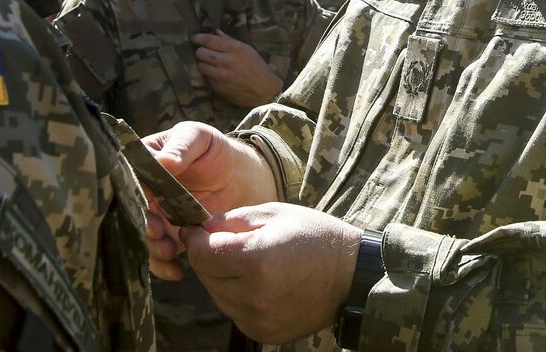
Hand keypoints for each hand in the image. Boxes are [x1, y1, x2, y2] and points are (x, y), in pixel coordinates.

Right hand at [141, 122, 278, 280]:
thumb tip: (162, 161)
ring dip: (151, 248)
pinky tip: (176, 270)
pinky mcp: (169, 236)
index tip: (148, 205)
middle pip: (131, 211)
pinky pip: (159, 255)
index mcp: (145, 162)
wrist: (239, 179)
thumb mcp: (199, 139)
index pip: (129, 178)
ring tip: (169, 250)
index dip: (135, 194)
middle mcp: (144, 191)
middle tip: (158, 232)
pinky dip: (164, 266)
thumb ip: (181, 147)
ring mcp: (155, 216)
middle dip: (141, 225)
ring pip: (142, 236)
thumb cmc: (214, 151)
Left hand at [181, 203, 361, 343]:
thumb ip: (231, 221)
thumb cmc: (315, 237)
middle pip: (205, 275)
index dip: (194, 239)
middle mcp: (253, 296)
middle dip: (208, 256)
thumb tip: (201, 227)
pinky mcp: (263, 332)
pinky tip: (257, 281)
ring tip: (246, 261)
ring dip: (222, 277)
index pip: (200, 254)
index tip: (196, 229)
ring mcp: (258, 319)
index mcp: (255, 261)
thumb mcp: (274, 213)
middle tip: (224, 241)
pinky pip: (234, 311)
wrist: (351, 276)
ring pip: (217, 295)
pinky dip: (237, 296)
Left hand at [192, 30, 282, 106]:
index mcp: (234, 49)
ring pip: (200, 66)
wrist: (265, 91)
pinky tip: (217, 75)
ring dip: (203, 64)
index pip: (209, 40)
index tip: (194, 38)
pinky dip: (210, 75)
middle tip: (204, 52)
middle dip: (200, 51)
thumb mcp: (247, 50)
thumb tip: (215, 32)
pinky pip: (206, 78)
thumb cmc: (257, 67)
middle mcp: (226, 61)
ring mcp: (221, 76)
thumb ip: (229, 40)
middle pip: (200, 52)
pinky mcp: (218, 88)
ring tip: (209, 64)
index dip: (198, 38)